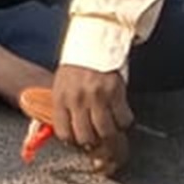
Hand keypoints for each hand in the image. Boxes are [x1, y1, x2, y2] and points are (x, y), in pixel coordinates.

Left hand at [46, 61, 134, 175]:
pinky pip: (123, 120)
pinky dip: (124, 122)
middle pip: (86, 137)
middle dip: (92, 142)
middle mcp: (77, 98)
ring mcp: (97, 96)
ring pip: (105, 132)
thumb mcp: (62, 84)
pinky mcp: (115, 92)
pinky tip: (120, 115)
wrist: (93, 40)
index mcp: (60, 97)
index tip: (78, 140)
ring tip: (109, 129)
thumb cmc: (77, 65)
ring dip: (109, 135)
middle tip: (96, 138)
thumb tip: (64, 133)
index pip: (64, 133)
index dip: (73, 141)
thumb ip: (63, 107)